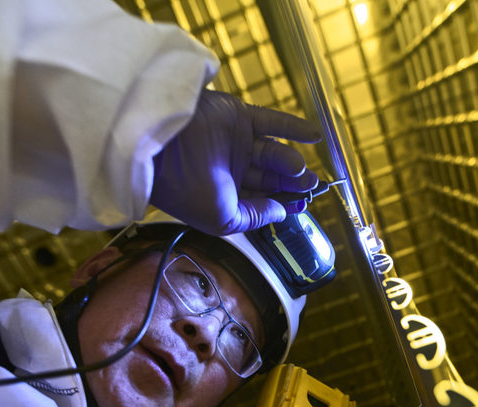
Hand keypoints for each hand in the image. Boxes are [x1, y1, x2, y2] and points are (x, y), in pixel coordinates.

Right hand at [151, 89, 320, 234]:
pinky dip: (295, 128)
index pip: (260, 200)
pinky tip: (315, 135)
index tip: (302, 205)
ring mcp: (235, 141)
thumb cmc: (185, 189)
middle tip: (311, 185)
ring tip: (301, 170)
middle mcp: (229, 168)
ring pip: (272, 152)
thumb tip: (281, 213)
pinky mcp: (238, 117)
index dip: (283, 203)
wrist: (162, 146)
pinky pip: (273, 122)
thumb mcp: (223, 218)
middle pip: (270, 176)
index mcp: (223, 194)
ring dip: (291, 161)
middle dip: (292, 183)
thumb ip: (254, 218)